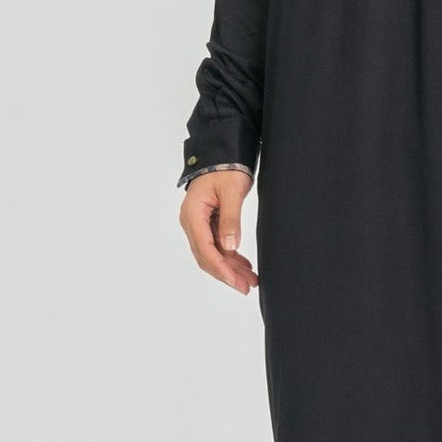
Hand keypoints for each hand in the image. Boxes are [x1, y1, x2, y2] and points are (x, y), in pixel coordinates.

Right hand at [179, 169, 258, 292]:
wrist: (223, 154)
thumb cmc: (225, 168)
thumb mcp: (231, 192)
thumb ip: (230, 220)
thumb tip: (229, 247)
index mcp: (192, 214)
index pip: (205, 248)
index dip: (221, 267)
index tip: (235, 281)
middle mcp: (191, 222)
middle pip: (206, 255)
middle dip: (226, 273)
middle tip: (246, 287)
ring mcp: (198, 223)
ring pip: (212, 253)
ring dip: (230, 267)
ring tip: (250, 280)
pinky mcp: (207, 223)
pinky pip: (217, 245)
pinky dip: (230, 256)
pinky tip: (245, 265)